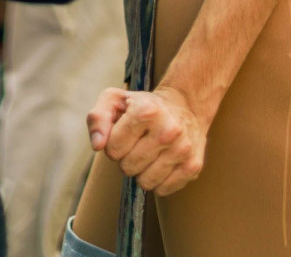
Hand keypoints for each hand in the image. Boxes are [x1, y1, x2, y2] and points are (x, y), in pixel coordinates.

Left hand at [87, 85, 205, 195]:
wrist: (185, 105)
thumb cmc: (143, 105)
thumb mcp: (115, 100)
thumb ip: (98, 118)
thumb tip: (97, 145)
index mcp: (147, 110)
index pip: (112, 149)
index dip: (114, 143)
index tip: (125, 132)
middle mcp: (168, 130)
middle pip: (127, 168)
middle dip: (127, 158)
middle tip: (138, 142)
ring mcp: (183, 149)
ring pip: (145, 183)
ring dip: (142, 171)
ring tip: (151, 152)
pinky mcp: (193, 166)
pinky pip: (162, 190)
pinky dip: (158, 180)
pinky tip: (163, 161)